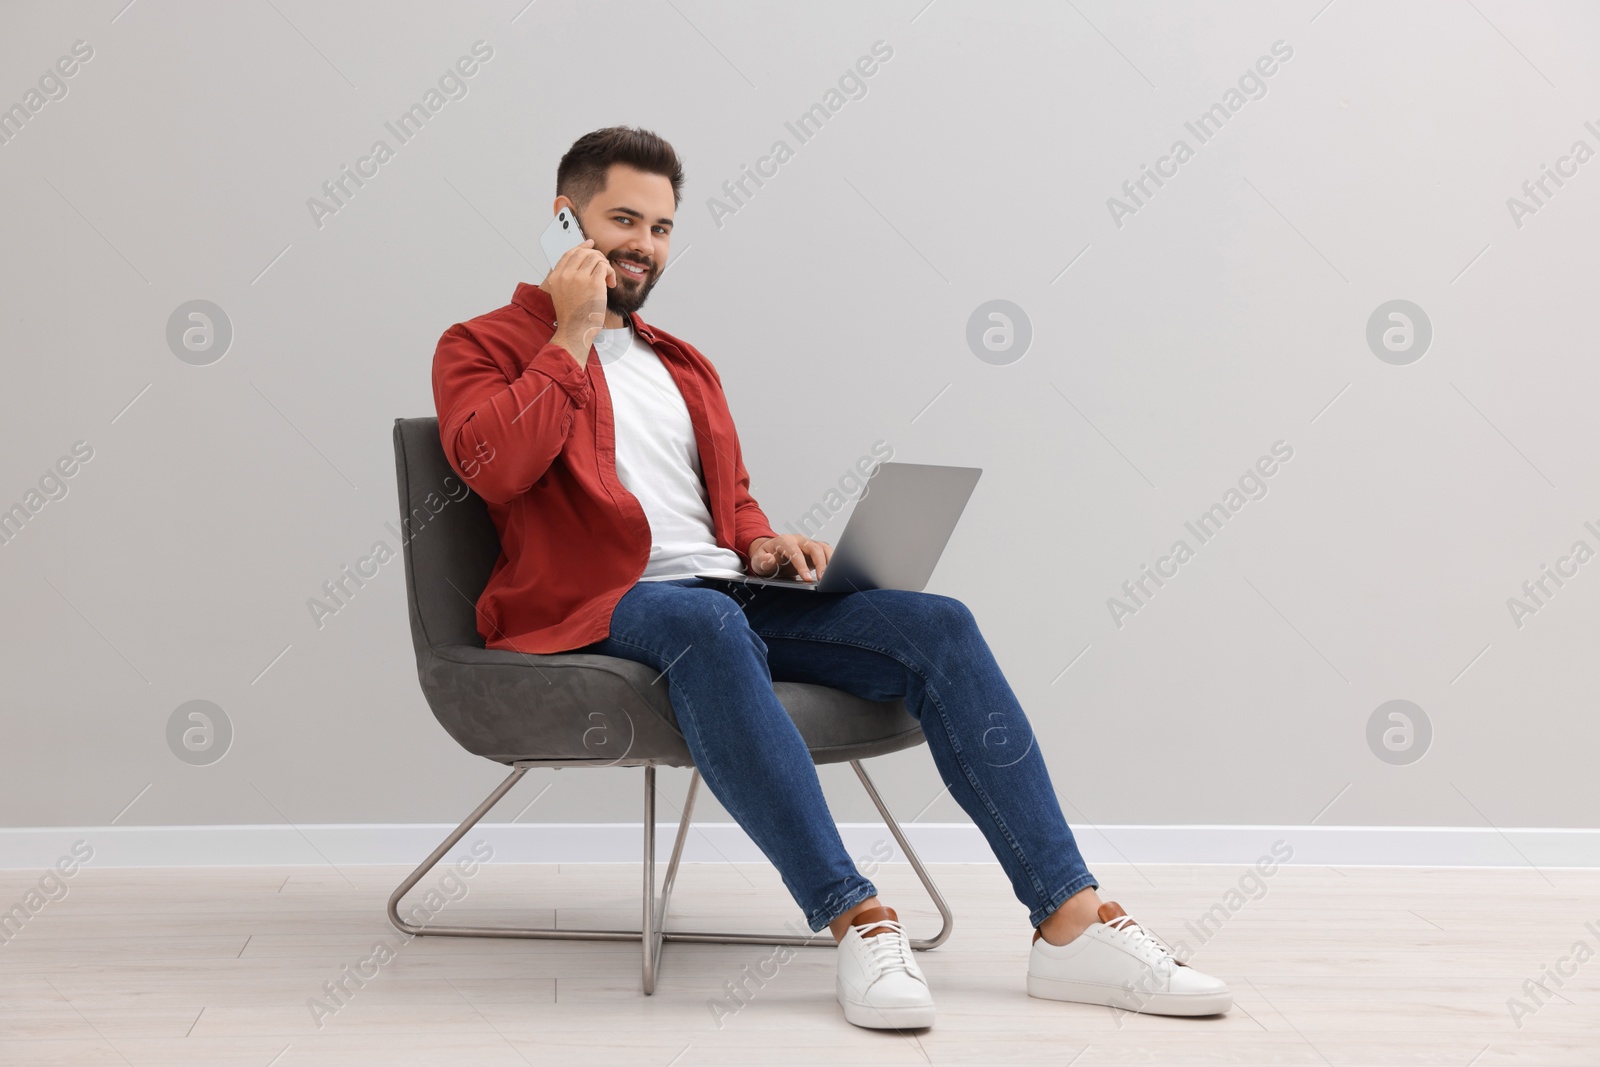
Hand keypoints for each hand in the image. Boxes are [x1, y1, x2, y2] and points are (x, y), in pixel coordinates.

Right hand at [540, 238, 615, 364]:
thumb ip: (567, 278)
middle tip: (603, 268)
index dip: (581, 246)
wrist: (575, 331)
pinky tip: (611, 284)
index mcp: (556, 277)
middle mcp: (566, 275)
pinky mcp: (593, 283)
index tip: (591, 244)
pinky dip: (610, 273)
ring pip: (596, 257)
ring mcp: (579, 278)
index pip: (569, 253)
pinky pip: (604, 266)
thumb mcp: (562, 294)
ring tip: (607, 279)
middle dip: (597, 256)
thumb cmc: (573, 317)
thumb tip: (582, 262)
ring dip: (605, 266)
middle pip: (584, 252)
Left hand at [748, 534, 830, 581]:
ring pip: (823, 548)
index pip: (795, 551)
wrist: (769, 554)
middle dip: (820, 563)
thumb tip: (769, 559)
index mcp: (784, 541)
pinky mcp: (815, 550)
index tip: (807, 579)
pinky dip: (832, 561)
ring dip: (830, 561)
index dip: (802, 565)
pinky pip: (827, 552)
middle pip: (814, 547)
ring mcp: (808, 544)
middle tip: (823, 579)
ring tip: (831, 577)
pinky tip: (833, 573)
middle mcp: (798, 540)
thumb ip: (762, 561)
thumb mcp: (757, 562)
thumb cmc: (764, 558)